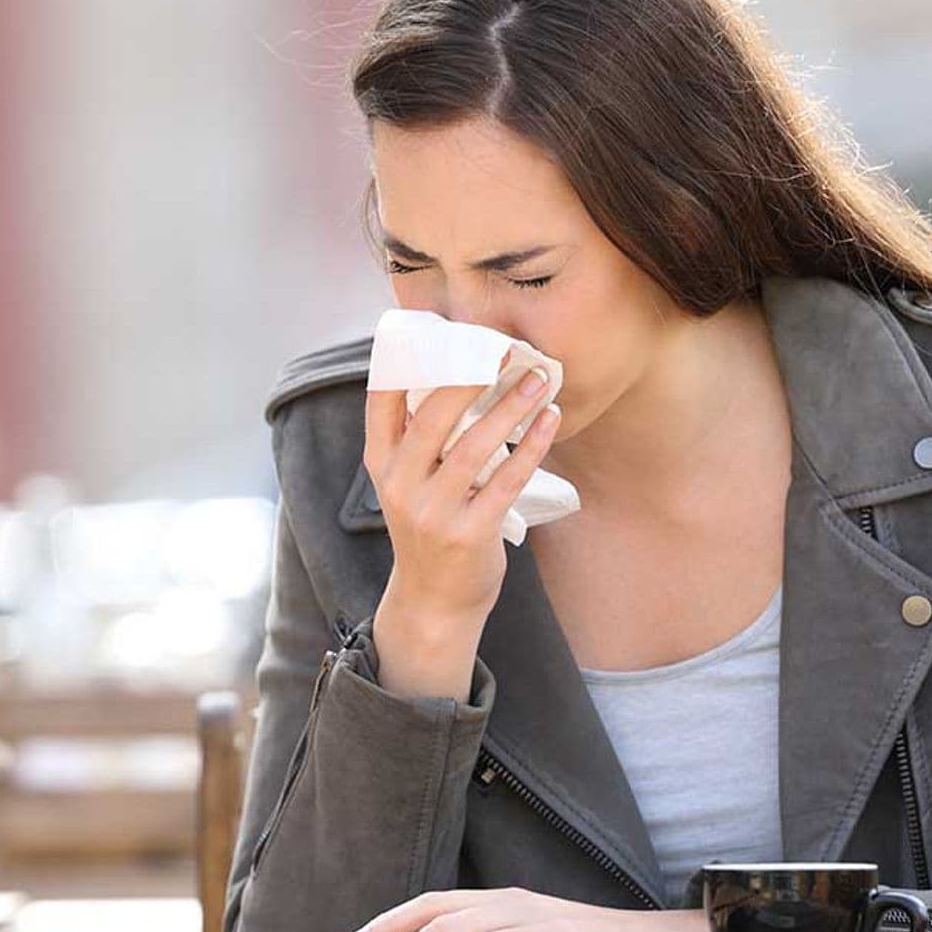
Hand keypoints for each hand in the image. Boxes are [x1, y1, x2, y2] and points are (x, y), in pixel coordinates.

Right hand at [364, 371, 558, 698]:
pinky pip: (507, 479)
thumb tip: (460, 374)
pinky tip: (549, 420)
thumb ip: (420, 439)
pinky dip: (532, 445)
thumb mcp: (408, 483)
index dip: (407, 360)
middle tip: (505, 348)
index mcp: (381, 464)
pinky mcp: (469, 532)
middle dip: (473, 375)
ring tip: (539, 379)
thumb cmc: (430, 527)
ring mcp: (432, 511)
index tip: (442, 330)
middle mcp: (400, 484)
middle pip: (434, 414)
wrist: (436, 601)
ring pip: (476, 445)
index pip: (382, 399)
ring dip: (512, 407)